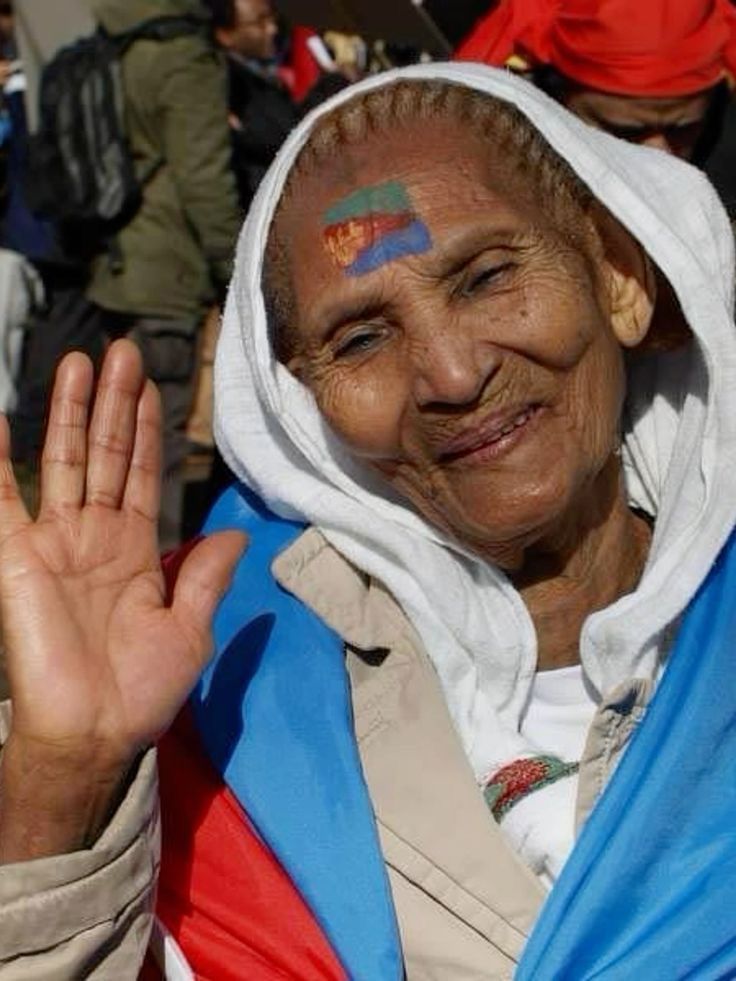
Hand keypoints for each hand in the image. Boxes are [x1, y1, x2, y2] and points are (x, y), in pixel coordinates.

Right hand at [0, 341, 244, 858]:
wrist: (94, 733)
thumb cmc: (141, 690)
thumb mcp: (191, 628)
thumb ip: (206, 575)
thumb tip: (237, 534)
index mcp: (135, 550)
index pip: (140, 474)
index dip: (145, 431)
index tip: (152, 387)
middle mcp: (94, 536)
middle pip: (104, 453)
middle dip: (113, 404)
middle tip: (122, 352)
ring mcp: (55, 541)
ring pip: (64, 461)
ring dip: (70, 411)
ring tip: (79, 362)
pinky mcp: (17, 555)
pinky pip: (3, 498)